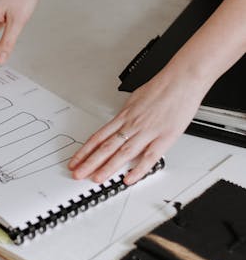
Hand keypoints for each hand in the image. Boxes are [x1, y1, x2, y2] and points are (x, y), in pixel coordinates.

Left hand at [67, 68, 207, 184]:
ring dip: (107, 167)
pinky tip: (128, 179)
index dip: (85, 151)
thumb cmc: (162, 87)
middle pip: (106, 147)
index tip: (76, 160)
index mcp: (124, 116)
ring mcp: (147, 132)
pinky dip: (138, 170)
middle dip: (89, 162)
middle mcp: (132, 125)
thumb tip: (120, 125)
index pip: (99, 136)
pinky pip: (148, 157)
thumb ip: (128, 115)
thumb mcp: (136, 99)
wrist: (182, 80)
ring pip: (123, 153)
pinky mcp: (164, 138)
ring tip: (96, 178)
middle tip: (78, 173)